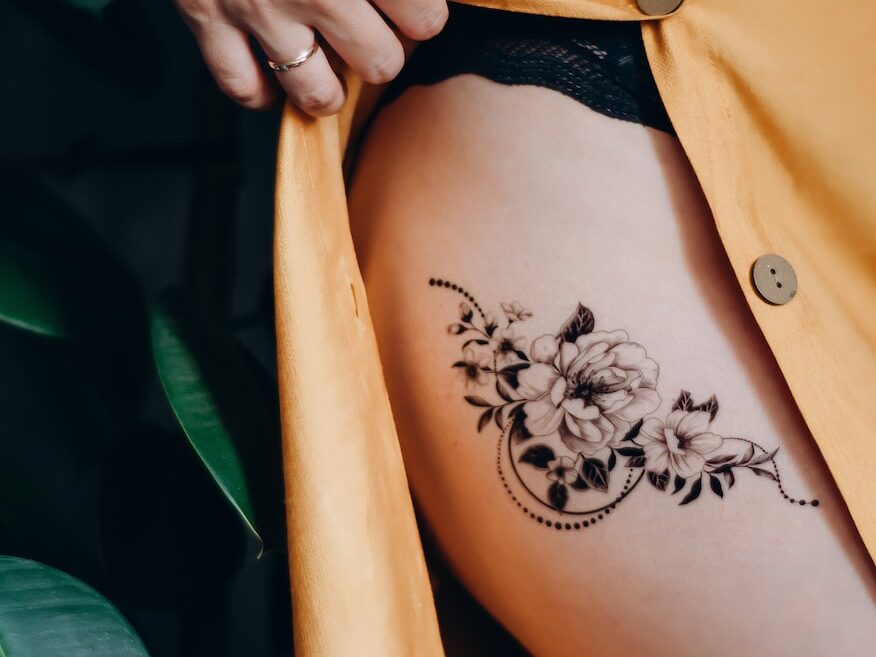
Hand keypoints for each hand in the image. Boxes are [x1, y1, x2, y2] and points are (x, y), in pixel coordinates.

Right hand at [175, 0, 448, 115]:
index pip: (423, 20)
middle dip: (383, 52)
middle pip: (378, 63)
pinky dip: (263, 92)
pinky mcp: (205, 16)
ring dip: (332, 87)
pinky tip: (277, 76)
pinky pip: (241, 86)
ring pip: (316, 93)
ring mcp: (256, 8)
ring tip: (333, 67)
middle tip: (374, 33)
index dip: (423, 16)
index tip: (414, 9)